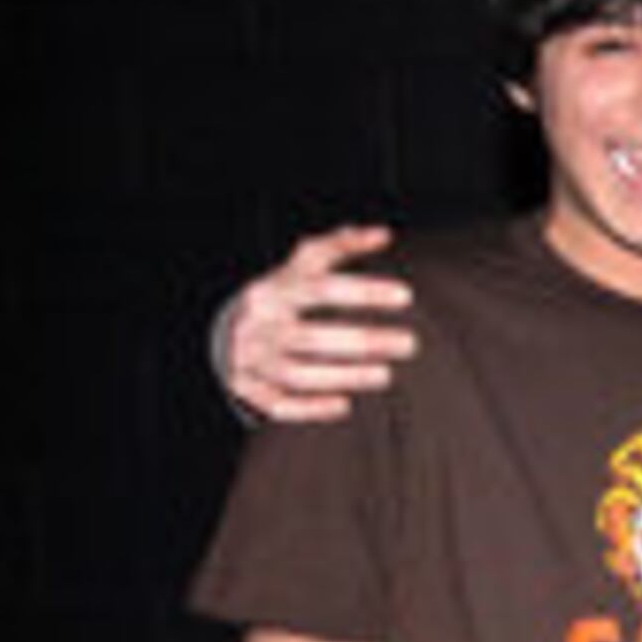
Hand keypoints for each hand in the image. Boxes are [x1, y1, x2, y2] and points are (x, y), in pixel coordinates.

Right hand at [225, 224, 418, 422]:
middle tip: (410, 343)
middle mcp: (258, 325)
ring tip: (387, 374)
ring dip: (345, 376)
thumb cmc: (284, 295)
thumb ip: (341, 247)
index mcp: (273, 291)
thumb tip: (383, 233)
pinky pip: (278, 404)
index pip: (320, 288)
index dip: (364, 291)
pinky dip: (311, 408)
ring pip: (296, 373)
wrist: (231, 331)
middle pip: (310, 337)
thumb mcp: (303, 266)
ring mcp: (250, 359)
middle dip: (364, 341)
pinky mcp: (248, 388)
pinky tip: (345, 405)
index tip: (407, 296)